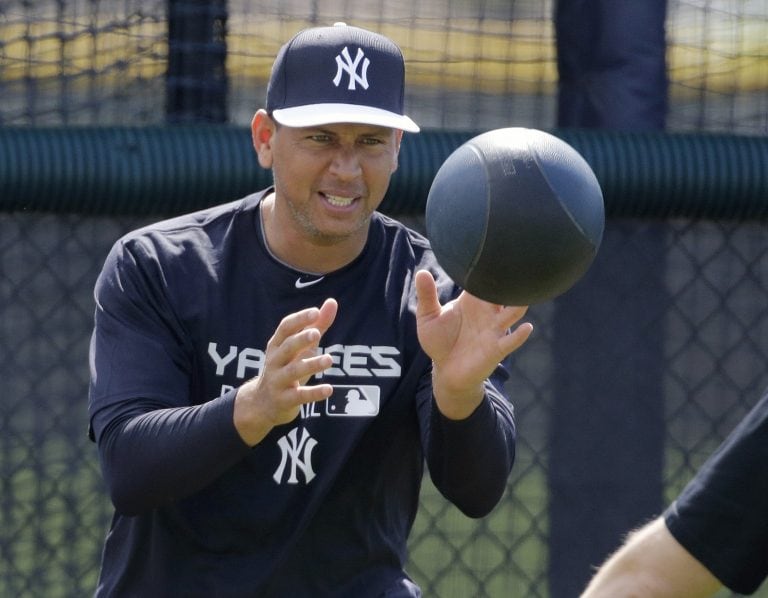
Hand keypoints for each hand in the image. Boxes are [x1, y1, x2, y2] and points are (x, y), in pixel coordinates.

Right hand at [233, 298, 337, 445]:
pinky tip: (329, 389)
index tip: (315, 311)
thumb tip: (332, 302)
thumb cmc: (286, 368)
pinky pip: (300, 396)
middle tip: (316, 333)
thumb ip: (317, 326)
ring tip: (329, 359)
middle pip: (286, 347)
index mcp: (277, 345)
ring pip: (293, 371)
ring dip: (311, 364)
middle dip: (300, 340)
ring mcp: (277, 381)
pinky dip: (314, 393)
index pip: (285, 328)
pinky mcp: (284, 400)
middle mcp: (275, 361)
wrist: (262, 404)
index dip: (299, 319)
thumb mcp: (300, 348)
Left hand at [414, 270, 532, 418]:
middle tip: (518, 266)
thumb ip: (427, 296)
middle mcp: (488, 312)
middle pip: (504, 292)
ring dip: (519, 304)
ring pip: (513, 313)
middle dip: (511, 281)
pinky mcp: (496, 349)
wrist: (445, 371)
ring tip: (525, 295)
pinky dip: (519, 335)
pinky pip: (510, 341)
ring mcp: (494, 329)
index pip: (485, 279)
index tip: (496, 248)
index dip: (491, 266)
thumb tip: (422, 272)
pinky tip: (526, 327)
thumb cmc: (439, 341)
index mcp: (472, 300)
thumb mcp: (428, 317)